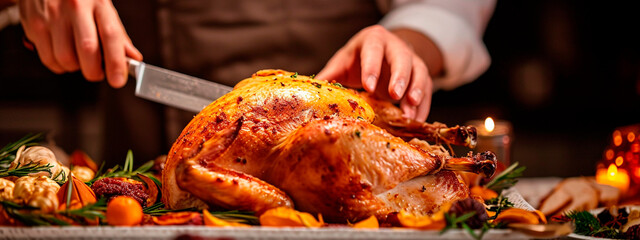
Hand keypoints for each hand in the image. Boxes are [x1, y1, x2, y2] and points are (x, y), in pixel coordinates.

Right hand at [18, 0, 141, 87]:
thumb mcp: (103, 8)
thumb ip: (117, 34)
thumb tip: (133, 59)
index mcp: (98, 3)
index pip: (110, 35)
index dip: (115, 62)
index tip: (118, 80)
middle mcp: (74, 7)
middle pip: (87, 50)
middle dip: (94, 71)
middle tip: (98, 72)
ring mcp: (51, 15)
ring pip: (65, 58)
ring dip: (75, 67)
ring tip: (78, 58)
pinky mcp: (33, 24)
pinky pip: (48, 59)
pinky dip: (59, 65)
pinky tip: (63, 53)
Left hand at [316, 25, 432, 121]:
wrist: (382, 54)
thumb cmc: (358, 60)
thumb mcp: (342, 64)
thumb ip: (329, 77)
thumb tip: (309, 94)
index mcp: (373, 40)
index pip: (374, 50)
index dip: (371, 67)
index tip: (368, 86)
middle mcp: (395, 46)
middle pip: (402, 58)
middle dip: (400, 77)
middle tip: (395, 96)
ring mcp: (412, 60)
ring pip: (419, 72)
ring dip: (416, 92)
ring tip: (410, 112)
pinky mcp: (421, 75)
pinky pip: (427, 89)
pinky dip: (423, 105)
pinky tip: (416, 120)